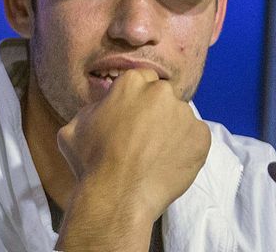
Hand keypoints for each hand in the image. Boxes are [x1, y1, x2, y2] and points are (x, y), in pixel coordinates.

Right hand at [54, 69, 210, 249]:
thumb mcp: (74, 127)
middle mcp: (161, 92)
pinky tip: (167, 163)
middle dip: (154, 112)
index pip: (141, 80)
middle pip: (162, 96)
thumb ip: (92, 110)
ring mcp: (184, 114)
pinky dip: (186, 148)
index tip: (132, 118)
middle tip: (142, 138)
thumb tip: (101, 109)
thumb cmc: (92, 162)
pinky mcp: (201, 137)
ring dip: (170, 130)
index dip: (136, 100)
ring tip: (155, 155)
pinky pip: (195, 137)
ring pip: (179, 117)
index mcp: (131, 82)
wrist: (118, 195)